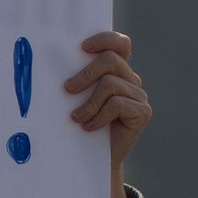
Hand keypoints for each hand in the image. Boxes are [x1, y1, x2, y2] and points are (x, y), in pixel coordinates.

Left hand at [63, 31, 151, 169]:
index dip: (104, 39)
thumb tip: (54, 58)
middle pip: (110, 60)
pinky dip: (99, 116)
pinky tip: (89, 127)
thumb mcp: (77, 97)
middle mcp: (131, 80)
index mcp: (117, 70)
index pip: (120, 43)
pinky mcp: (143, 112)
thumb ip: (78, 78)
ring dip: (89, 103)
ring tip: (77, 118)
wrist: (93, 158)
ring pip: (110, 84)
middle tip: (68, 89)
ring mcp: (139, 96)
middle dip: (86, 73)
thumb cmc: (81, 123)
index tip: (82, 48)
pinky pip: (117, 104)